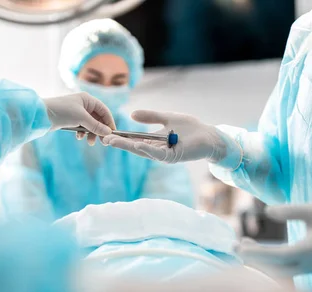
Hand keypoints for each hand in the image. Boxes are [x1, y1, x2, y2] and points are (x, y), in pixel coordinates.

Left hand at [43, 92, 115, 145]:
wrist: (41, 115)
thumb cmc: (61, 111)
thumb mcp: (81, 118)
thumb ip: (96, 126)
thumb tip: (108, 132)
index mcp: (88, 99)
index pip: (104, 111)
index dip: (109, 122)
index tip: (112, 133)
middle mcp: (84, 104)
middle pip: (98, 119)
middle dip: (100, 130)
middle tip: (102, 142)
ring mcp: (77, 112)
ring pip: (90, 124)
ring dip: (91, 133)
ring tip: (89, 142)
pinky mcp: (71, 119)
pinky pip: (82, 127)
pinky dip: (82, 133)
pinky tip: (79, 137)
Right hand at [100, 110, 240, 166]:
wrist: (208, 135)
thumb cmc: (190, 128)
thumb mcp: (166, 118)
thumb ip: (151, 116)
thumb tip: (132, 114)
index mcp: (154, 143)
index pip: (134, 141)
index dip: (121, 138)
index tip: (107, 133)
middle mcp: (157, 151)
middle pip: (135, 148)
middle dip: (120, 143)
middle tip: (104, 139)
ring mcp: (165, 155)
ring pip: (143, 152)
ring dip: (129, 147)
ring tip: (114, 141)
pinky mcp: (173, 157)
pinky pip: (157, 154)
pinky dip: (147, 149)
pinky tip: (137, 145)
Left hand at [236, 199, 311, 275]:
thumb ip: (290, 210)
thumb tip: (267, 211)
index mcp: (311, 250)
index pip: (279, 255)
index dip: (258, 252)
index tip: (240, 246)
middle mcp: (308, 264)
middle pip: (274, 267)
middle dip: (253, 259)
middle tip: (233, 246)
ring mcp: (308, 269)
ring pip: (277, 271)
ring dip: (259, 261)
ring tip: (241, 245)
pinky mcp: (306, 268)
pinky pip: (282, 270)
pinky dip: (267, 262)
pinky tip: (254, 250)